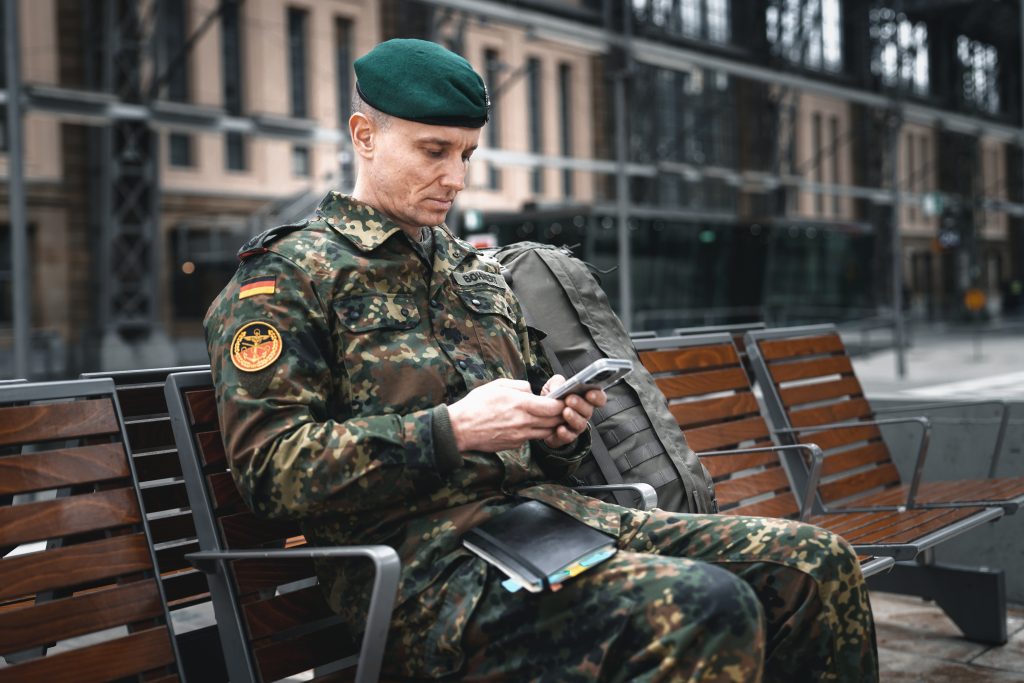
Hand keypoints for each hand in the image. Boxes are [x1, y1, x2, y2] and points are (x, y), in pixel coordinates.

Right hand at [448, 378, 565, 452]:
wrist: (460, 428)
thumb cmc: (476, 405)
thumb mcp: (498, 385)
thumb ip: (520, 386)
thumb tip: (532, 391)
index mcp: (521, 404)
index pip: (554, 407)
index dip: (562, 403)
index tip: (561, 399)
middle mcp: (524, 422)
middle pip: (554, 421)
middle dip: (560, 415)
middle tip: (557, 408)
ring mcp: (520, 436)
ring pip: (546, 432)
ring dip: (550, 425)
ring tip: (544, 417)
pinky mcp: (515, 445)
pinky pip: (531, 438)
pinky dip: (534, 432)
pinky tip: (526, 425)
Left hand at [539, 375, 606, 449]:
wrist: (539, 417)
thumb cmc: (552, 400)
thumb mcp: (552, 386)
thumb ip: (557, 382)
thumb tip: (559, 387)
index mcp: (584, 399)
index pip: (598, 398)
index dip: (597, 396)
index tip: (590, 393)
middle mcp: (583, 413)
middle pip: (589, 410)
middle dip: (581, 404)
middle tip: (570, 399)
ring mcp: (576, 426)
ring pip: (581, 424)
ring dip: (574, 418)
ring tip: (565, 412)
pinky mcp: (567, 436)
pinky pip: (569, 437)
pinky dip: (565, 433)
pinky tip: (560, 428)